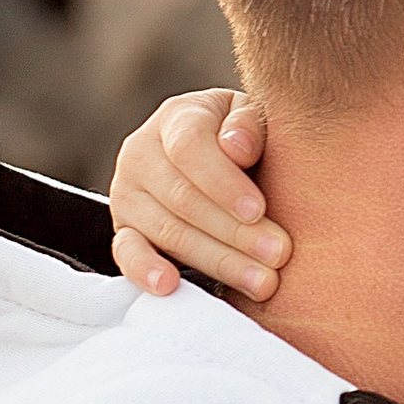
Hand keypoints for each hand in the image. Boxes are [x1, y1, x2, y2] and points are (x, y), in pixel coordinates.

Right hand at [109, 89, 287, 301]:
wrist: (223, 161)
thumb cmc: (247, 139)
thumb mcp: (254, 119)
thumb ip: (248, 124)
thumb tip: (236, 146)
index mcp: (176, 117)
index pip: (190, 147)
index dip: (223, 181)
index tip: (259, 210)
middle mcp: (142, 153)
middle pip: (183, 197)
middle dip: (235, 231)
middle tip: (279, 254)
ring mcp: (128, 194)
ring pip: (168, 231)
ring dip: (217, 260)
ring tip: (263, 281)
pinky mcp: (125, 231)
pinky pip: (127, 252)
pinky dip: (145, 270)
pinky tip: (169, 286)